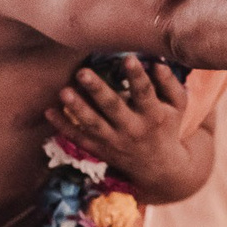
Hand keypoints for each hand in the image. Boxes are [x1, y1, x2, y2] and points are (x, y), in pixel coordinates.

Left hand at [47, 54, 215, 203]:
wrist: (159, 168)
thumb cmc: (167, 126)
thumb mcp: (178, 106)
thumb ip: (169, 84)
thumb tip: (157, 62)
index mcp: (153, 115)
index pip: (145, 93)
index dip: (137, 76)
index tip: (129, 58)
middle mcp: (132, 129)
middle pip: (113, 108)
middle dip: (98, 90)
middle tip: (83, 72)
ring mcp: (114, 141)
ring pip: (93, 125)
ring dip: (77, 108)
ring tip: (63, 92)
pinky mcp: (100, 150)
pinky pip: (79, 138)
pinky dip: (63, 126)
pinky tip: (49, 111)